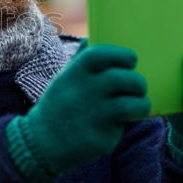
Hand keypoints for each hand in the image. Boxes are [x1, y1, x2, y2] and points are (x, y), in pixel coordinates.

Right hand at [15, 41, 150, 177]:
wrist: (42, 142)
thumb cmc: (58, 106)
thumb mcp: (63, 80)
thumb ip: (79, 61)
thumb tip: (93, 39)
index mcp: (74, 74)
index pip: (103, 54)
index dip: (123, 55)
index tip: (130, 61)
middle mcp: (83, 93)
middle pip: (124, 79)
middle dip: (138, 83)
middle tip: (137, 87)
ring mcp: (92, 116)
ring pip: (134, 104)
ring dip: (141, 104)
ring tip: (136, 106)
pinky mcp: (100, 138)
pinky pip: (124, 127)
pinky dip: (124, 125)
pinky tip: (114, 125)